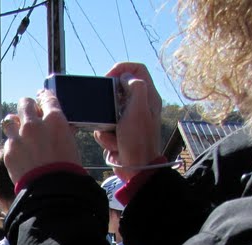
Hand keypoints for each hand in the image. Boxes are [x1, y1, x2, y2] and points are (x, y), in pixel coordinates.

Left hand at [1, 93, 81, 184]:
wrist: (52, 192)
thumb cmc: (67, 169)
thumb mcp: (70, 144)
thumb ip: (61, 129)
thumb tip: (58, 125)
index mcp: (55, 120)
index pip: (47, 98)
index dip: (44, 96)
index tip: (41, 96)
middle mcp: (34, 124)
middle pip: (24, 103)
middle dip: (27, 107)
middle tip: (29, 113)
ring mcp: (19, 137)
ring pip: (9, 120)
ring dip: (15, 124)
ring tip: (19, 131)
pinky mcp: (8, 151)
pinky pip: (8, 142)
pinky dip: (13, 145)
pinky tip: (20, 153)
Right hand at [93, 62, 163, 180]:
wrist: (135, 169)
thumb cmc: (139, 141)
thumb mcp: (138, 110)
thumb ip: (134, 87)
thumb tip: (124, 77)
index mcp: (148, 96)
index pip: (136, 69)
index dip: (121, 69)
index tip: (108, 78)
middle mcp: (139, 105)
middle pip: (117, 89)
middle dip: (107, 101)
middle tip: (104, 108)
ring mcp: (128, 119)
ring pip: (106, 109)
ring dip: (105, 123)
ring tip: (114, 134)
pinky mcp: (118, 132)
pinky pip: (103, 126)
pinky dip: (105, 135)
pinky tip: (114, 144)